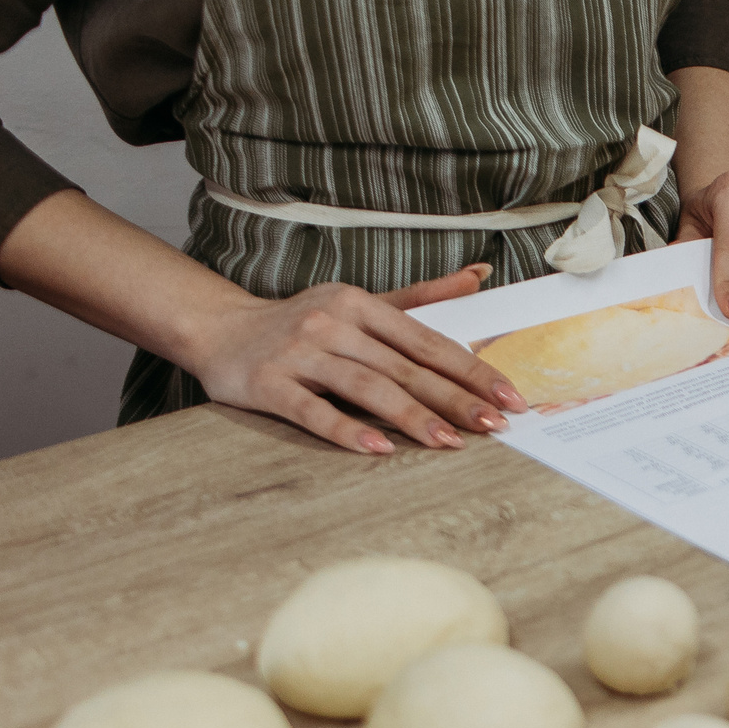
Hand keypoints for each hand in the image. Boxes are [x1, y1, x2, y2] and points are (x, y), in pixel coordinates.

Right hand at [184, 266, 523, 455]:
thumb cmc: (302, 322)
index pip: (428, 343)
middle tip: (495, 426)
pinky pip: (312, 410)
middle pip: (404, 368)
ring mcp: (298, 353)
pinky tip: (378, 449)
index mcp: (361, 304)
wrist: (218, 329)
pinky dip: (346, 430)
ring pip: (366, 387)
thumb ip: (420, 297)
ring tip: (449, 443)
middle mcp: (332, 324)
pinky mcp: (267, 383)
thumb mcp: (361, 302)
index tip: (510, 397)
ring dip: (411, 417)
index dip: (472, 371)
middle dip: (454, 399)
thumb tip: (478, 278)